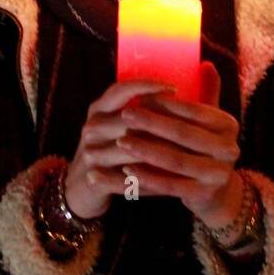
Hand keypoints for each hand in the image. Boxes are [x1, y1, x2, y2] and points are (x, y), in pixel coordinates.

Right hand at [66, 79, 173, 219]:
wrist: (81, 187)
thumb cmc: (111, 150)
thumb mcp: (119, 125)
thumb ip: (144, 108)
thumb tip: (178, 92)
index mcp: (99, 109)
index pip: (121, 90)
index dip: (147, 87)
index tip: (174, 88)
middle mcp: (92, 128)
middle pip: (128, 119)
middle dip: (161, 121)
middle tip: (192, 125)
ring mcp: (91, 153)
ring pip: (130, 148)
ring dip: (159, 149)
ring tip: (187, 150)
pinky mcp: (94, 178)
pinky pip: (125, 176)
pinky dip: (149, 177)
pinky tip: (171, 176)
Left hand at [117, 62, 244, 228]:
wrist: (214, 192)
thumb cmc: (203, 147)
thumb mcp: (208, 121)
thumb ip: (206, 92)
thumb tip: (205, 63)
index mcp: (228, 125)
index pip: (193, 110)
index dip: (166, 104)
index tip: (139, 99)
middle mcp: (229, 149)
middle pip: (183, 134)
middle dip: (152, 124)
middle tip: (125, 116)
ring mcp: (218, 175)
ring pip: (175, 160)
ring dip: (145, 150)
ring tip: (121, 142)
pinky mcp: (203, 195)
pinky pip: (170, 186)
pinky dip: (147, 178)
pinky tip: (127, 171)